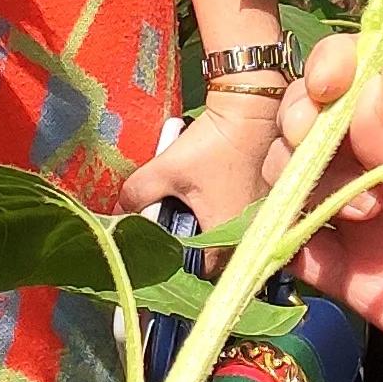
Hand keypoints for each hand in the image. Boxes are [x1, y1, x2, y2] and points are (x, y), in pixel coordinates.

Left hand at [122, 90, 285, 249]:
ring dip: (204, 222)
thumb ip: (138, 193)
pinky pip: (236, 216)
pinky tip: (206, 189)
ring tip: (187, 200)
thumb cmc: (216, 144)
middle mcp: (247, 235)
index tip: (157, 244)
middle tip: (168, 218)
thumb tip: (120, 210)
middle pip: (209, 252)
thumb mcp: (167, 168)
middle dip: (187, 238)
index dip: (173, 259)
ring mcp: (258, 219)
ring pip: (223, 232)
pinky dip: (219, 208)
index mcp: (225, 239)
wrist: (251, 111)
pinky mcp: (262, 201)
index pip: (195, 270)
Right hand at [265, 37, 382, 381]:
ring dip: (297, 178)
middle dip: (304, 120)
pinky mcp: (363, 276)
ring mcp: (376, 212)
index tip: (329, 84)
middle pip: (316, 114)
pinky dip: (287, 239)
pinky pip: (302, 249)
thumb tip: (351, 95)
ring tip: (360, 210)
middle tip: (323, 149)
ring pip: (297, 175)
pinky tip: (310, 244)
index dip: (339, 66)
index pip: (369, 65)